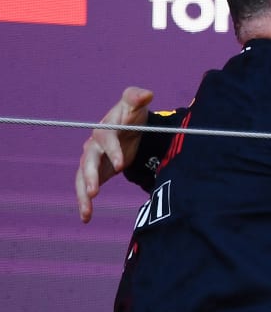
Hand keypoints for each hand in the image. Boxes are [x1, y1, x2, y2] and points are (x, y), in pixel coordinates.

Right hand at [75, 87, 153, 222]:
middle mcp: (93, 145)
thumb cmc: (132, 114)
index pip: (107, 139)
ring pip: (82, 177)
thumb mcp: (136, 104)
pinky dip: (84, 202)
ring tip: (87, 210)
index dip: (113, 151)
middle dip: (90, 176)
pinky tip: (86, 217)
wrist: (129, 128)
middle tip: (94, 192)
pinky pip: (85, 188)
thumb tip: (146, 94)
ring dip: (83, 193)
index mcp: (105, 129)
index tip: (121, 165)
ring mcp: (91, 160)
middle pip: (89, 161)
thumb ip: (137, 98)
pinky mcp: (93, 173)